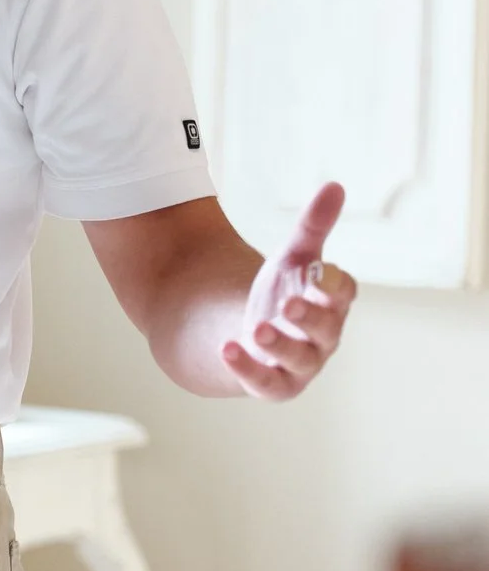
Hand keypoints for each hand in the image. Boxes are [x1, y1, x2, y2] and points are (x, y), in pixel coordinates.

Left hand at [222, 182, 356, 399]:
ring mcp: (301, 364)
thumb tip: (335, 185)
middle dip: (308, 317)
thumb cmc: (280, 293)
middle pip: (326, 328)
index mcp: (332, 303)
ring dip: (278, 344)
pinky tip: (226, 349)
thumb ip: (312, 226)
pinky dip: (246, 368)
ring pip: (298, 359)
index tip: (318, 271)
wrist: (247, 333)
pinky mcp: (274, 385)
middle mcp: (323, 336)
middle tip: (289, 304)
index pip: (343, 293)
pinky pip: (265, 382)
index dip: (333, 284)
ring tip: (256, 328)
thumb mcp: (291, 258)